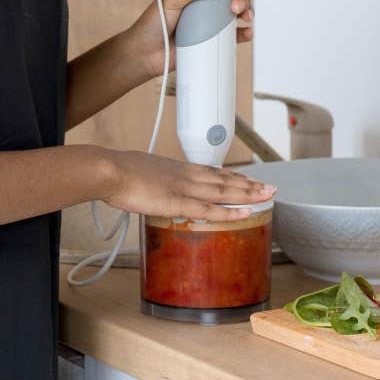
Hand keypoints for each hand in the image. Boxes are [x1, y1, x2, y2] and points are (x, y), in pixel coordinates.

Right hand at [102, 149, 274, 221]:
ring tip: (267, 195)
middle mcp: (186, 175)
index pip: (210, 171)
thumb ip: (152, 180)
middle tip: (269, 186)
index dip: (231, 176)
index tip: (246, 178)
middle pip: (224, 179)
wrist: (110, 171)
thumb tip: (151, 187)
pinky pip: (210, 209)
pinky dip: (230, 210)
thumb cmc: (118, 173)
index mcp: (176, 168)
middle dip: (248, 183)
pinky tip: (246, 212)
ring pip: (224, 190)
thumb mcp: (140, 172)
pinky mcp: (179, 202)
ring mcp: (185, 188)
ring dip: (247, 193)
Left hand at [126, 0, 253, 78]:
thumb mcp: (170, 1)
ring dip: (247, 12)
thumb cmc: (152, 24)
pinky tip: (246, 33)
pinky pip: (233, 36)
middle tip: (236, 7)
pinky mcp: (212, 41)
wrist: (144, 55)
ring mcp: (210, 23)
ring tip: (246, 18)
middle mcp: (205, 5)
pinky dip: (244, 33)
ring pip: (236, 14)